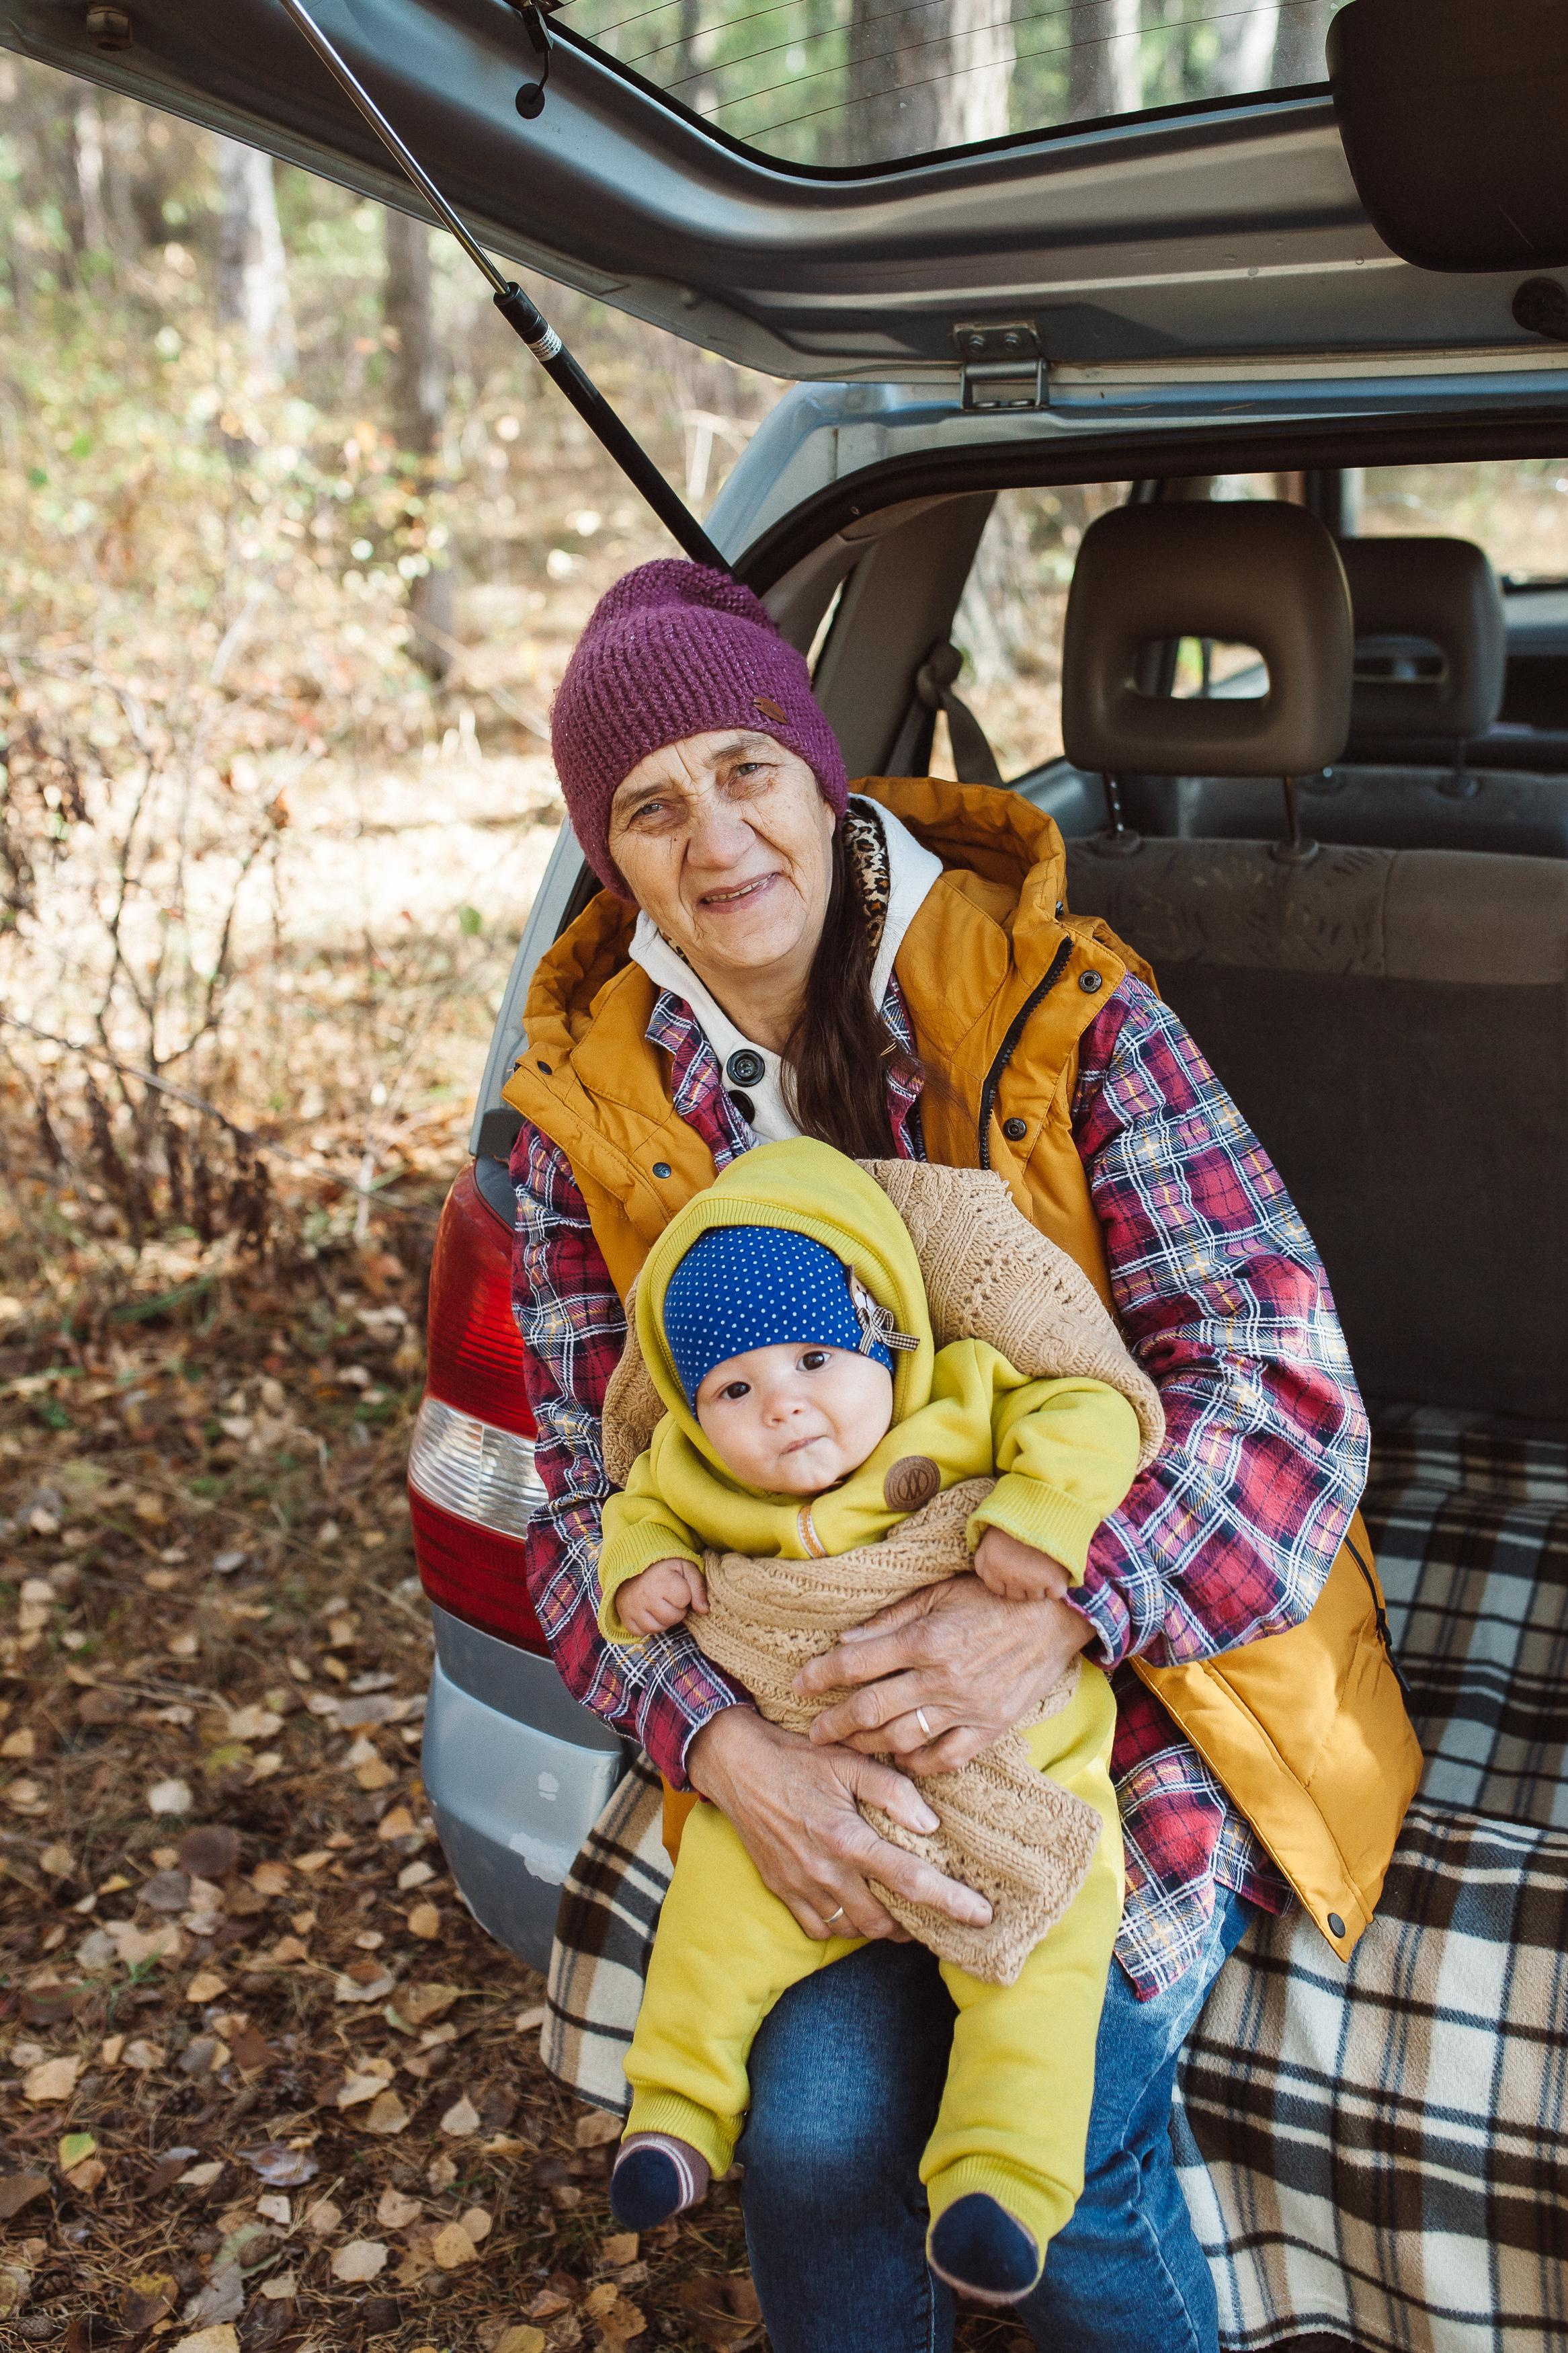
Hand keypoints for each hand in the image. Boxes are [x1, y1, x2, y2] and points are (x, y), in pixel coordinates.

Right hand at [616, 1558, 708, 1636]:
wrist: (633, 1565)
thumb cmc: (664, 1568)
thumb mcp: (685, 1568)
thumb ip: (698, 1587)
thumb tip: (704, 1611)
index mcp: (662, 1580)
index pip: (684, 1599)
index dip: (685, 1595)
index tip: (678, 1588)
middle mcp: (645, 1596)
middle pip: (672, 1618)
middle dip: (676, 1610)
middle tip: (670, 1599)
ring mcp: (633, 1608)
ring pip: (657, 1629)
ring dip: (663, 1620)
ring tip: (660, 1606)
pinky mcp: (625, 1617)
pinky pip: (641, 1633)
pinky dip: (647, 1626)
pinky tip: (649, 1613)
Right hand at [686, 1706, 992, 1941]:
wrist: (737, 1766)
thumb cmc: (798, 1759)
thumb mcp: (849, 1761)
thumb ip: (893, 1791)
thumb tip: (930, 1825)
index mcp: (846, 1838)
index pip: (908, 1880)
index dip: (949, 1902)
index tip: (981, 1915)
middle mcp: (824, 1871)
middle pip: (883, 1921)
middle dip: (917, 1927)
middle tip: (941, 1917)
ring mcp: (800, 1886)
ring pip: (853, 1930)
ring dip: (883, 1928)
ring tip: (903, 1914)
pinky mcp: (782, 1890)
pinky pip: (819, 1929)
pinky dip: (844, 1926)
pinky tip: (858, 1908)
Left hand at [795, 1572, 1092, 1773]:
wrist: (1056, 1615)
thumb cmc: (992, 1596)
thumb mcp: (938, 1592)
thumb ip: (890, 1619)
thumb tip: (844, 1640)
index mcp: (925, 1639)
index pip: (857, 1663)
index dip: (821, 1676)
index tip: (800, 1684)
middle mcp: (941, 1678)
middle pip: (871, 1709)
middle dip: (834, 1723)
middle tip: (813, 1731)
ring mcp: (967, 1708)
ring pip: (901, 1739)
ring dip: (867, 1745)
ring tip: (847, 1745)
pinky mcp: (990, 1728)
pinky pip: (945, 1760)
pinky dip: (916, 1764)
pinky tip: (899, 1759)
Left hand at [973, 1525, 1072, 1603]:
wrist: (1048, 1505)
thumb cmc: (1017, 1515)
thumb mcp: (990, 1532)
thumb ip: (982, 1554)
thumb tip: (982, 1572)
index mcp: (992, 1564)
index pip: (995, 1587)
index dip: (1004, 1579)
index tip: (1012, 1568)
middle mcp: (1010, 1577)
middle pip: (1015, 1594)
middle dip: (1021, 1583)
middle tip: (1030, 1565)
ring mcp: (1033, 1581)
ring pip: (1034, 1596)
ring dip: (1039, 1584)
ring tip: (1044, 1564)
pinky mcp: (1055, 1581)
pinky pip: (1054, 1594)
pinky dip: (1057, 1585)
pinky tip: (1056, 1569)